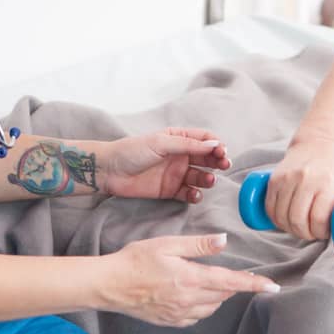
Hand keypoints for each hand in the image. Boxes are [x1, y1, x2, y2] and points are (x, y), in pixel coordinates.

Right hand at [97, 233, 278, 326]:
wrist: (109, 285)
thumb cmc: (136, 260)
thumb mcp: (168, 244)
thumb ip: (198, 245)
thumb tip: (224, 241)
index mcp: (191, 279)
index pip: (232, 283)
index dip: (255, 285)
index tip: (274, 287)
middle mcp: (189, 300)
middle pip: (224, 295)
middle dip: (233, 285)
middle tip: (232, 272)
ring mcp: (179, 314)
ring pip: (212, 307)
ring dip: (218, 295)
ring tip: (209, 279)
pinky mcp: (170, 321)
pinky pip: (197, 316)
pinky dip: (203, 306)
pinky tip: (194, 294)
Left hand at [99, 127, 231, 201]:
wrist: (109, 171)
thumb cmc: (132, 151)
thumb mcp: (161, 143)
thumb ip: (188, 145)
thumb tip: (214, 144)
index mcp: (179, 138)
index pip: (204, 139)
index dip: (216, 145)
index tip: (222, 151)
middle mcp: (180, 155)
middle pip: (206, 158)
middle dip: (217, 161)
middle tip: (224, 165)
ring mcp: (176, 173)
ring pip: (200, 176)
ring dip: (207, 179)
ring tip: (208, 180)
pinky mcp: (170, 190)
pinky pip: (188, 193)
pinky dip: (195, 195)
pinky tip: (195, 194)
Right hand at [265, 136, 333, 240]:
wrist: (321, 144)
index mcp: (329, 183)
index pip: (318, 218)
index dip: (320, 232)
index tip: (323, 232)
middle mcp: (307, 179)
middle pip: (297, 220)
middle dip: (303, 233)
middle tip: (311, 231)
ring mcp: (289, 177)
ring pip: (281, 216)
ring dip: (288, 228)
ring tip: (299, 225)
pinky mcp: (275, 177)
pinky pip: (269, 206)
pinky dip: (274, 218)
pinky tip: (284, 219)